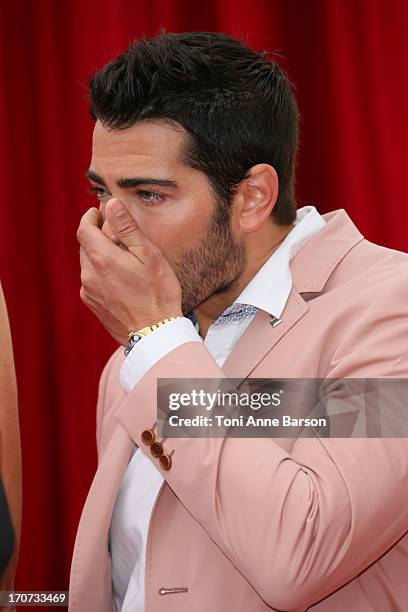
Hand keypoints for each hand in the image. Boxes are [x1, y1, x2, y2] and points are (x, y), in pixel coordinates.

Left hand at [77, 198, 182, 344]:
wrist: (155, 334)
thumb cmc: (158, 294)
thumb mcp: (149, 256)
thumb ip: (127, 229)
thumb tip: (111, 204)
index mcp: (102, 258)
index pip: (84, 229)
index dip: (90, 217)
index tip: (99, 211)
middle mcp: (89, 275)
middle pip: (86, 245)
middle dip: (97, 234)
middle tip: (116, 230)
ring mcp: (89, 291)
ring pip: (88, 263)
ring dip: (99, 254)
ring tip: (122, 255)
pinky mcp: (93, 304)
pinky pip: (91, 280)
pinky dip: (101, 272)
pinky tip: (120, 277)